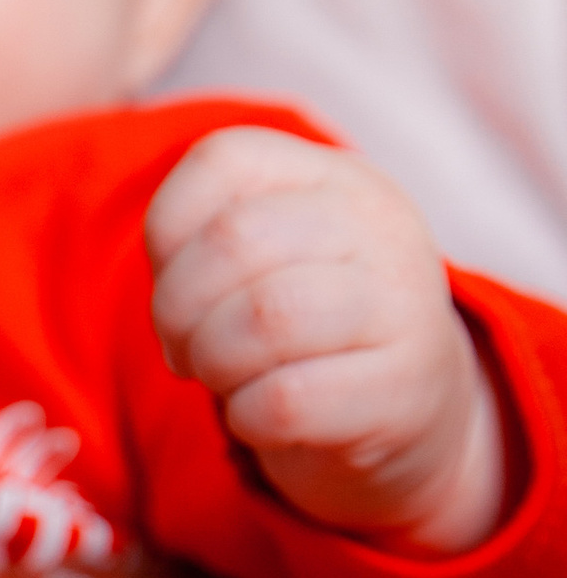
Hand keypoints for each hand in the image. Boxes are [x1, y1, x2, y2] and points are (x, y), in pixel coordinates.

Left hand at [146, 123, 503, 551]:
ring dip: (211, 361)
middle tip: (184, 347)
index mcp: (334, 176)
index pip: (222, 160)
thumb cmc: (307, 326)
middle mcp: (380, 225)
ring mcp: (404, 305)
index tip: (178, 280)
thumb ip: (203, 241)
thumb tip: (171, 291)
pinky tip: (259, 417)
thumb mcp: (264, 258)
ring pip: (265, 317)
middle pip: (234, 239)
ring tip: (221, 377)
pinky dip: (246, 417)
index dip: (167, 232)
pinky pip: (286, 401)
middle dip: (176, 308)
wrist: (410, 407)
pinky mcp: (404, 390)